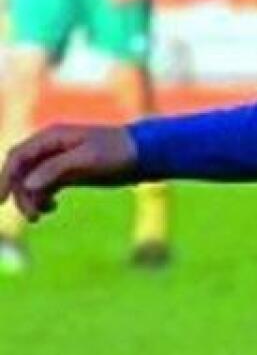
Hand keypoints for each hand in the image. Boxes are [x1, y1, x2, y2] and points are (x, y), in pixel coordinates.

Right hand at [0, 124, 137, 221]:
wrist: (145, 155)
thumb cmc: (118, 152)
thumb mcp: (88, 160)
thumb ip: (56, 169)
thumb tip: (27, 184)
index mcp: (52, 137)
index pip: (17, 157)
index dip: (5, 178)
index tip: (2, 201)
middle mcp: (51, 147)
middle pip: (21, 171)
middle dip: (20, 193)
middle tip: (33, 217)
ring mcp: (59, 161)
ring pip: (31, 182)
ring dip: (31, 199)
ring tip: (42, 215)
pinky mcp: (69, 173)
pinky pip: (44, 187)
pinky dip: (42, 198)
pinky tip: (51, 209)